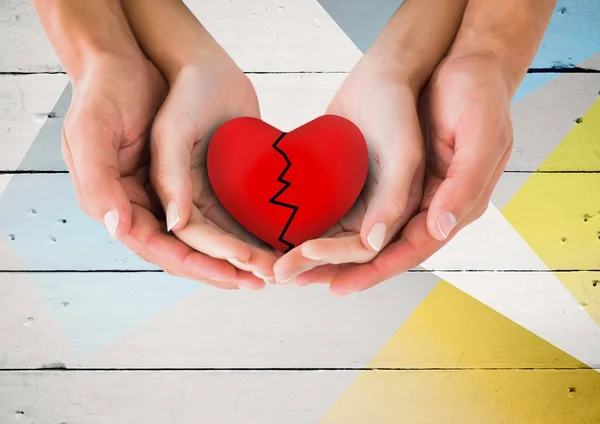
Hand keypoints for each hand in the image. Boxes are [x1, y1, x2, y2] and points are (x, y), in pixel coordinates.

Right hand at [62, 55, 253, 288]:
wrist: (129, 59)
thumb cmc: (105, 91)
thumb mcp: (93, 130)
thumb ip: (101, 181)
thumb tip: (120, 228)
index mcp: (117, 203)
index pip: (159, 248)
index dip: (196, 265)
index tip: (232, 276)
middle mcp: (144, 205)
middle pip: (187, 250)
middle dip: (223, 268)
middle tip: (262, 281)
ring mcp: (169, 194)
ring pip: (205, 236)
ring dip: (235, 254)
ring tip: (270, 267)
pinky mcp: (190, 178)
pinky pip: (215, 211)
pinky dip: (238, 226)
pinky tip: (264, 235)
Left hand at [298, 54, 513, 294]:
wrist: (459, 59)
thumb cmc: (477, 95)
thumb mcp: (479, 136)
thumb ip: (461, 186)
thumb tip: (436, 230)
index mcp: (451, 206)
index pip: (408, 250)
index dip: (373, 271)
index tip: (337, 285)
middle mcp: (423, 205)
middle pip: (377, 249)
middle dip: (338, 267)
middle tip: (296, 279)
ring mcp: (400, 190)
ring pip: (360, 230)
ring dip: (327, 248)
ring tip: (289, 262)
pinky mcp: (382, 173)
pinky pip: (353, 203)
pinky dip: (328, 217)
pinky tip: (299, 224)